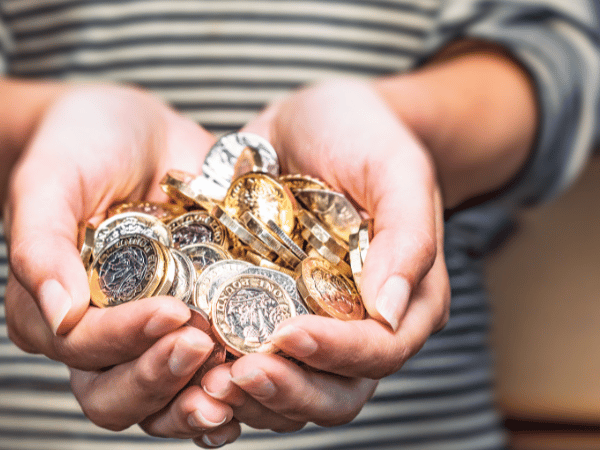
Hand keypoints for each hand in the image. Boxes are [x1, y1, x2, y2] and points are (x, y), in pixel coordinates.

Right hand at [3, 85, 236, 439]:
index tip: (172, 312)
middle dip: (162, 378)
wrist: (135, 131)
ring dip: (200, 400)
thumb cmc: (81, 147)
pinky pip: (206, 378)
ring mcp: (150, 338)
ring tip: (239, 379)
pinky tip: (263, 380)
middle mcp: (100, 337)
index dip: (124, 339)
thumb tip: (57, 312)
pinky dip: (231, 388)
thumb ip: (39, 242)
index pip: (82, 348)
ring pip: (163, 401)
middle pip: (118, 395)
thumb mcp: (51, 178)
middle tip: (206, 346)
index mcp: (54, 310)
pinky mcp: (196, 326)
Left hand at [201, 78, 449, 430]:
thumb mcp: (395, 167)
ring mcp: (315, 325)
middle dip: (288, 390)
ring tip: (206, 381)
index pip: (380, 351)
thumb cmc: (364, 134)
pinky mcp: (271, 314)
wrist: (314, 120)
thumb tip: (392, 312)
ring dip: (252, 398)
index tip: (288, 334)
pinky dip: (224, 375)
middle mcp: (362, 324)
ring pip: (293, 392)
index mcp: (407, 298)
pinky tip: (192, 366)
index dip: (338, 354)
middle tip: (236, 373)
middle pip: (337, 392)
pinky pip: (254, 363)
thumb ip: (407, 237)